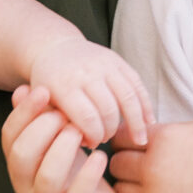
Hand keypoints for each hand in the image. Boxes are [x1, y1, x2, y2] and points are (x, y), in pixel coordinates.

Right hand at [2, 86, 123, 192]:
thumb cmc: (76, 173)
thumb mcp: (57, 143)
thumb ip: (40, 118)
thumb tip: (22, 88)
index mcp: (18, 166)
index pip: (9, 136)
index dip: (23, 112)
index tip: (44, 90)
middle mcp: (25, 188)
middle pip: (22, 156)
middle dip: (43, 129)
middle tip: (66, 114)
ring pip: (47, 177)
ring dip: (64, 149)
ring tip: (82, 132)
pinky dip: (89, 174)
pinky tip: (101, 157)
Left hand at [28, 37, 153, 148]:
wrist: (55, 48)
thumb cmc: (48, 83)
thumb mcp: (43, 103)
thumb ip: (60, 124)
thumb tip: (85, 142)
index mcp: (64, 86)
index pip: (87, 118)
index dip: (94, 136)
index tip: (93, 144)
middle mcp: (86, 73)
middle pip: (109, 109)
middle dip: (111, 130)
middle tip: (107, 140)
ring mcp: (104, 64)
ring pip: (128, 97)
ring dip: (136, 122)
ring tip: (139, 140)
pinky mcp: (118, 60)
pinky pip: (137, 84)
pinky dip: (146, 104)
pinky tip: (149, 122)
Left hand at [110, 120, 192, 192]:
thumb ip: (159, 132)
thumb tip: (130, 133)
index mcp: (162, 140)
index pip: (119, 138)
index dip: (126, 142)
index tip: (136, 147)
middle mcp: (154, 169)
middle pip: (115, 165)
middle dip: (125, 165)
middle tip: (140, 168)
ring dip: (129, 189)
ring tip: (145, 187)